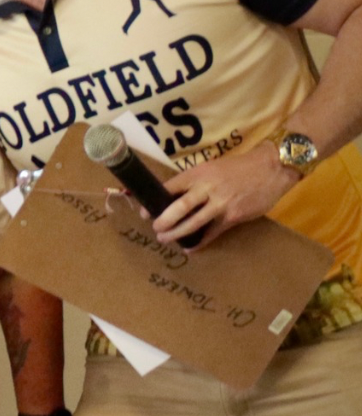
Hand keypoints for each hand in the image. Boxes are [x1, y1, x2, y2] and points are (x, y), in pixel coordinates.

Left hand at [152, 142, 297, 247]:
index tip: (143, 212)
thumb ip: (196, 181)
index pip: (171, 187)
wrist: (271, 168)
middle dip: (164, 220)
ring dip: (177, 233)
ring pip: (194, 222)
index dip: (155, 200)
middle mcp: (207, 188)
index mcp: (199, 173)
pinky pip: (212, 232)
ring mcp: (221, 203)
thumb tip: (174, 196)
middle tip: (154, 228)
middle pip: (179, 206)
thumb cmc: (238, 167)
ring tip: (164, 239)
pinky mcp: (233, 216)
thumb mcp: (213, 167)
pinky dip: (200, 242)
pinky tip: (190, 249)